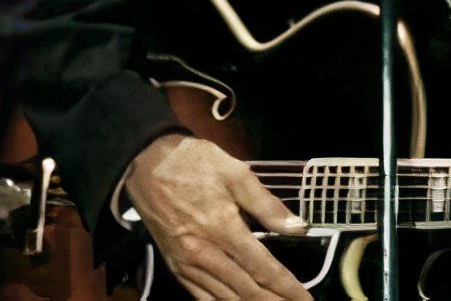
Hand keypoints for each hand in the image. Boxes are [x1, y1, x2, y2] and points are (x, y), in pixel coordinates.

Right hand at [124, 133, 312, 300]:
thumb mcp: (236, 173)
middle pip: (246, 290)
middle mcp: (203, 253)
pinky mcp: (174, 266)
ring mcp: (185, 264)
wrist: (144, 162)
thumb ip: (267, 204)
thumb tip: (298, 227)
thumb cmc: (193, 162)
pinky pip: (200, 297)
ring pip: (224, 299)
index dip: (287, 288)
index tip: (306, 299)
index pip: (262, 269)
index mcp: (222, 228)